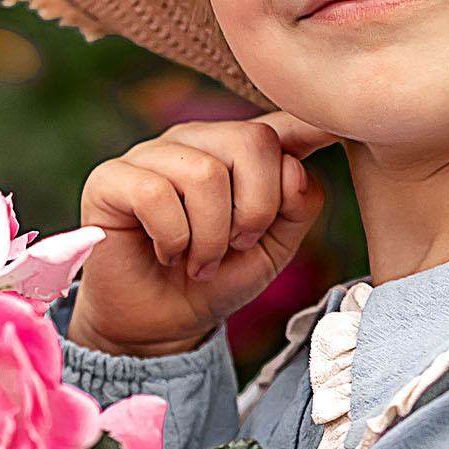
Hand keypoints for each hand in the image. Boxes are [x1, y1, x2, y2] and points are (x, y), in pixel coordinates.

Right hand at [70, 110, 332, 358]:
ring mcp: (150, 154)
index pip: (279, 125)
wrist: (160, 325)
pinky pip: (157, 195)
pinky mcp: (111, 179)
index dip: (309, 124)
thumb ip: (296, 207)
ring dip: (211, 236)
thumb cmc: (215, 281)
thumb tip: (296, 169)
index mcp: (236, 151)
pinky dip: (173, 238)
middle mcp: (196, 141)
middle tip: (237, 246)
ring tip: (200, 260)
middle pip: (252, 141)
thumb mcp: (272, 250)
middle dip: (257, 209)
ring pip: (206, 174)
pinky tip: (167, 254)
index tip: (337, 131)